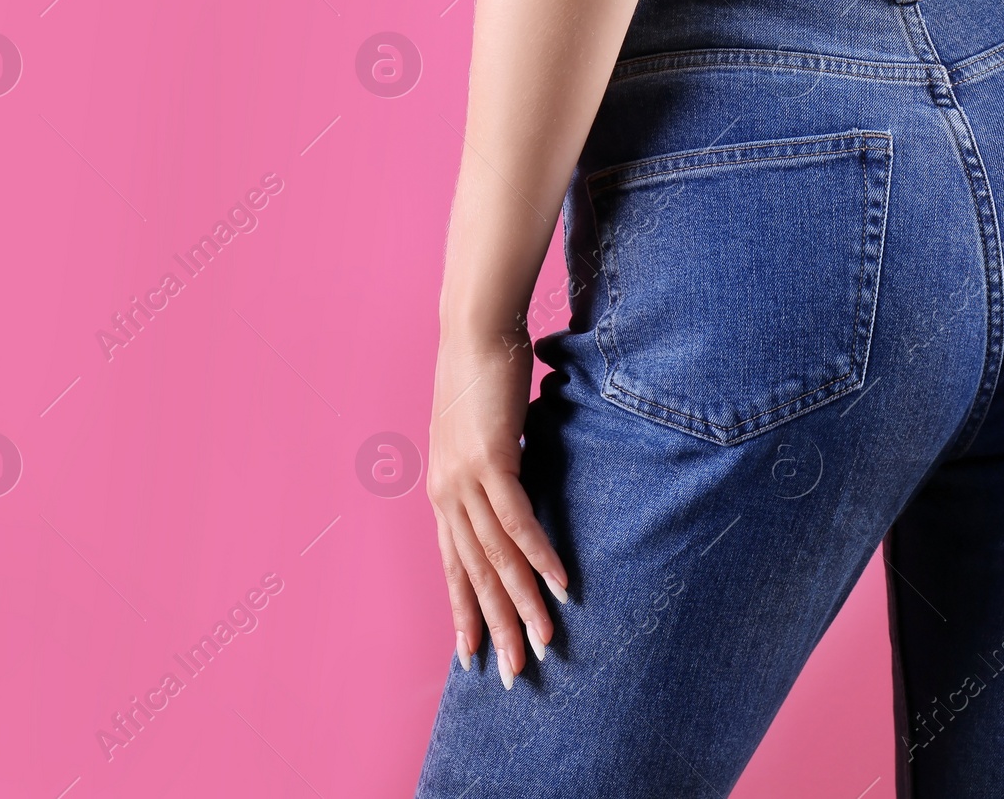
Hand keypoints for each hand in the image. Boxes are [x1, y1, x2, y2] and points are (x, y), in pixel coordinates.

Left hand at [426, 329, 568, 689]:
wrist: (474, 328)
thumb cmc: (483, 372)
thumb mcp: (486, 432)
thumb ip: (497, 465)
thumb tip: (519, 483)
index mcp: (443, 490)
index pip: (454, 564)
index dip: (464, 611)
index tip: (474, 654)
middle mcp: (446, 493)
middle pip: (473, 574)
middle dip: (495, 628)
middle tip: (516, 676)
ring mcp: (464, 479)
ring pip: (495, 557)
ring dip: (522, 604)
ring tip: (545, 643)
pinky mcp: (490, 461)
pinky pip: (517, 521)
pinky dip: (539, 556)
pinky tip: (559, 586)